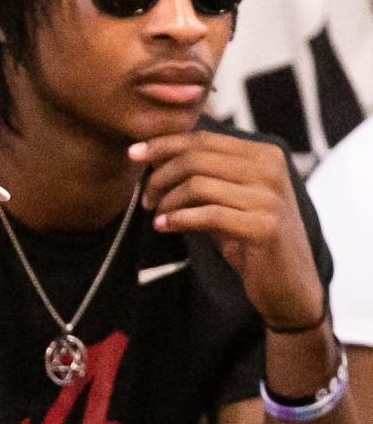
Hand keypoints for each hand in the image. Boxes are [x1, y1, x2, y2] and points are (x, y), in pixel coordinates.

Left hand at [129, 131, 324, 330]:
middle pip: (196, 157)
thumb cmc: (251, 241)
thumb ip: (203, 177)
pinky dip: (178, 219)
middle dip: (160, 175)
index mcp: (264, 155)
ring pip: (198, 184)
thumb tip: (155, 155)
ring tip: (156, 214)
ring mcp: (270, 197)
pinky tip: (163, 227)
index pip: (204, 138)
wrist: (288, 284)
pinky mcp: (264, 227)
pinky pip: (208, 215)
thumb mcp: (228, 200)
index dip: (165, 143)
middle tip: (146, 198)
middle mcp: (270, 169)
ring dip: (167, 200)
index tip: (134, 154)